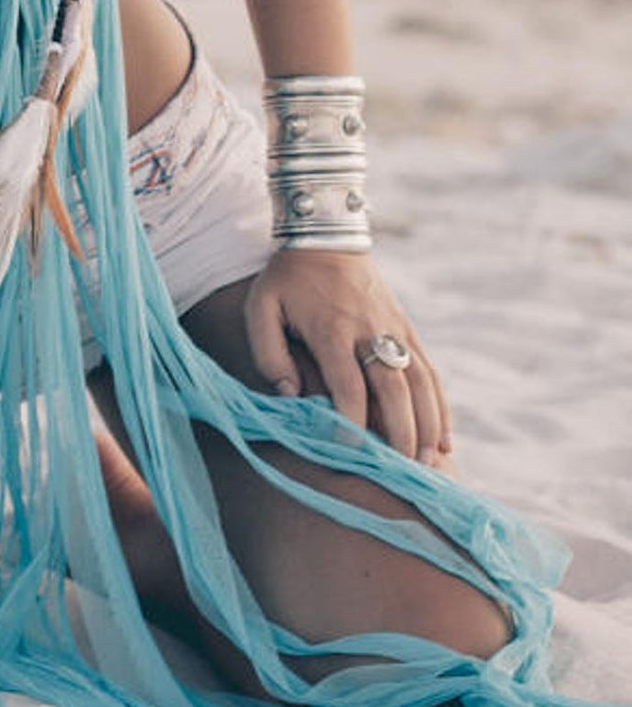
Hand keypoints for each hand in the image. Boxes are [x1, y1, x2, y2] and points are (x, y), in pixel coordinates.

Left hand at [243, 249, 452, 466]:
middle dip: (401, 432)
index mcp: (332, 329)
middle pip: (393, 388)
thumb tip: (289, 396)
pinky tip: (445, 437)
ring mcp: (393, 328)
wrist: (324, 234)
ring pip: (421, 382)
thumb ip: (268, 353)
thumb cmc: (286, 279)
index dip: (350, 420)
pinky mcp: (406, 327)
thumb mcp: (261, 307)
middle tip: (403, 472)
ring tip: (431, 462)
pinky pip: (430, 371)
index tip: (350, 451)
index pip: (348, 384)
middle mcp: (369, 330)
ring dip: (428, 424)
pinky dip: (440, 406)